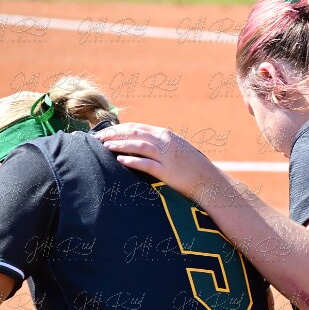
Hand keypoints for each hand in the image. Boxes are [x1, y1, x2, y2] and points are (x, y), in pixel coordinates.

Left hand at [94, 123, 224, 203]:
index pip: (137, 127)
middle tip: (98, 138)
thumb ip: (160, 143)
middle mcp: (166, 142)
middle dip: (114, 134)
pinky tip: (120, 160)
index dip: (119, 128)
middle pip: (135, 133)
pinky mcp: (168, 171)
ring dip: (120, 145)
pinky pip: (147, 164)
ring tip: (105, 146)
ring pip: (139, 145)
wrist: (210, 182)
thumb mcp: (177, 148)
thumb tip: (140, 141)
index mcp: (166, 135)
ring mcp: (167, 156)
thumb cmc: (192, 167)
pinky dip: (133, 161)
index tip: (105, 132)